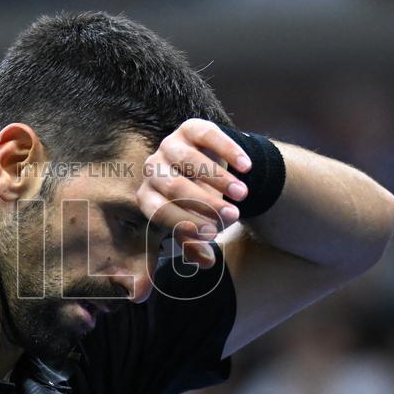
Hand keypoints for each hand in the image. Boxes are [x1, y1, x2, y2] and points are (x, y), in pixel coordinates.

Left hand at [136, 118, 252, 267]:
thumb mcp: (193, 225)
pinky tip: (246, 167)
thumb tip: (198, 265)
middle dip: (205, 204)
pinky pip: (208, 135)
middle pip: (174, 187)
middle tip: (233, 217)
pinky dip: (229, 151)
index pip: (158, 211)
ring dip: (219, 180)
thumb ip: (193, 245)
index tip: (213, 234)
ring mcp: (169, 145)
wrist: (210, 169)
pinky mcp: (190, 128)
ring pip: (190, 161)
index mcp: (147, 196)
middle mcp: (152, 168)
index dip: (184, 223)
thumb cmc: (197, 206)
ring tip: (243, 196)